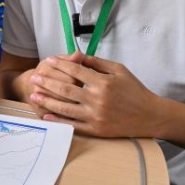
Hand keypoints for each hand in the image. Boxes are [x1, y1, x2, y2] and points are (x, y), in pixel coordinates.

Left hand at [26, 52, 162, 137]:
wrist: (150, 116)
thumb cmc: (134, 90)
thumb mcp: (119, 70)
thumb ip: (97, 63)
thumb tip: (77, 55)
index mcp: (103, 83)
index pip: (75, 71)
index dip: (60, 65)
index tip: (48, 61)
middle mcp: (97, 99)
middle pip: (65, 89)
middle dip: (47, 82)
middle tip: (34, 78)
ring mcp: (95, 116)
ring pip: (65, 108)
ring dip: (47, 101)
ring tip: (33, 95)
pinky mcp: (96, 130)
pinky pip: (73, 125)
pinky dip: (58, 121)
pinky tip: (46, 116)